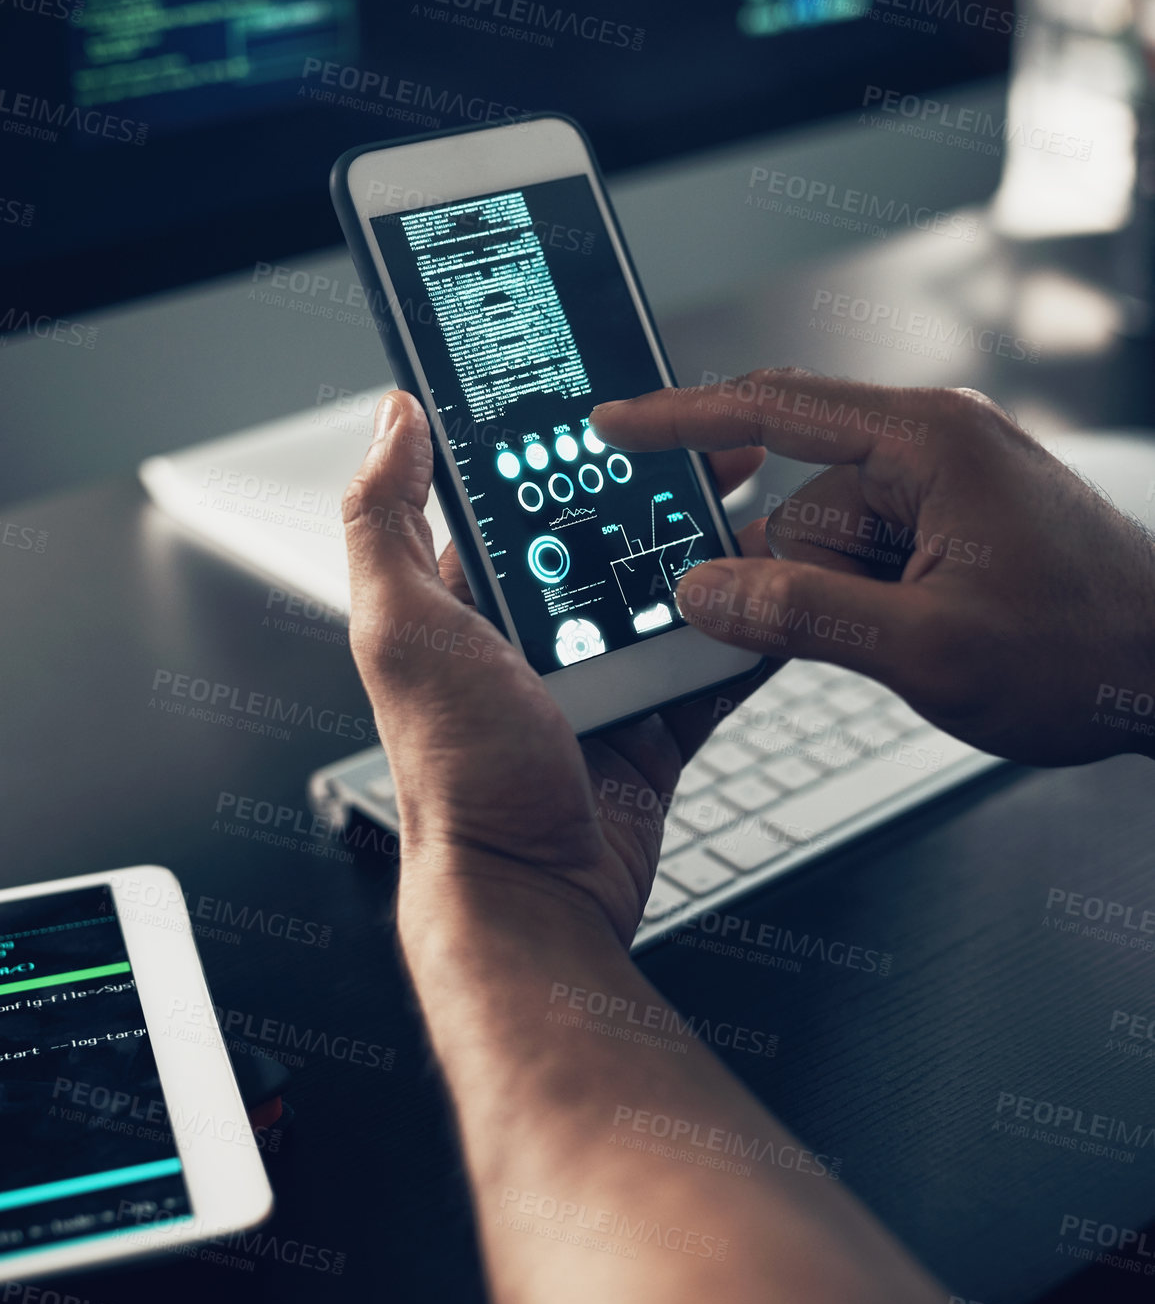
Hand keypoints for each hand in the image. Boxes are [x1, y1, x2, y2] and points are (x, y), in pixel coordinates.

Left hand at [342, 392, 769, 946]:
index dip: (569, 448)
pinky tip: (783, 596)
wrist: (531, 896)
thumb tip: (391, 418)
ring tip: (764, 513)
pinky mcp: (653, 725)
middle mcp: (532, 634)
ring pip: (670, 595)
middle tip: (720, 451)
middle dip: (662, 493)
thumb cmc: (457, 773)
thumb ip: (385, 521)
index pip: (522, 498)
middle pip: (609, 537)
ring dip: (715, 557)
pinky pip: (712, 665)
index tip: (622, 407)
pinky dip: (749, 634)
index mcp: (468, 600)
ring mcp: (599, 680)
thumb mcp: (402, 630)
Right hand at [592, 370, 1154, 765]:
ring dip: (848, 601)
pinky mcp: (957, 521)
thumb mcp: (930, 648)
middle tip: (864, 633)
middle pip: (801, 500)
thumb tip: (706, 592)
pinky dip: (872, 601)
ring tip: (926, 642)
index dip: (681, 418)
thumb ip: (803, 615)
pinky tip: (925, 636)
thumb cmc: (1088, 651)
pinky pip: (871, 554)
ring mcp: (949, 483)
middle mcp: (935, 443)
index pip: (774, 406)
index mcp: (928, 439)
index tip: (613, 422)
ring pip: (832, 540)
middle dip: (802, 577)